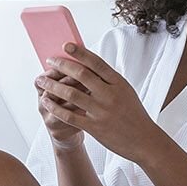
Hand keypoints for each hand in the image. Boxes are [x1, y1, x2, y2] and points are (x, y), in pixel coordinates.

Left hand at [35, 42, 171, 163]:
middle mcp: (109, 95)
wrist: (144, 140)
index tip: (65, 45)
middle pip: (80, 74)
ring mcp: (101, 111)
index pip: (96, 63)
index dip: (79, 52)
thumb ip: (108, 80)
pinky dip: (55, 107)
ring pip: (71, 94)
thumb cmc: (134, 114)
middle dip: (61, 65)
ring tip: (41, 81)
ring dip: (52, 86)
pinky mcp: (94, 127)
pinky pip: (69, 116)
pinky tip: (46, 102)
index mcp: (119, 83)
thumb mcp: (126, 92)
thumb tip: (87, 66)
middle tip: (49, 61)